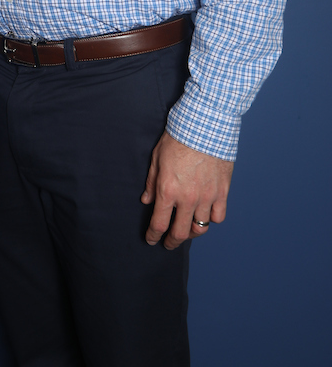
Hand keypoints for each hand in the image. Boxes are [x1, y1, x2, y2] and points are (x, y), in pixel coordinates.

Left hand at [141, 130, 232, 248]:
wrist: (204, 125)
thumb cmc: (177, 138)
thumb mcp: (156, 159)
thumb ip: (151, 183)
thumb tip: (146, 200)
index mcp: (168, 191)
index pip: (159, 224)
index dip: (153, 235)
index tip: (151, 239)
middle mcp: (188, 199)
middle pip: (180, 233)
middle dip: (171, 242)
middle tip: (168, 243)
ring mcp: (207, 197)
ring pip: (200, 228)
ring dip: (191, 232)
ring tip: (186, 230)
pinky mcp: (222, 192)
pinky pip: (218, 216)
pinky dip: (211, 219)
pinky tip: (205, 215)